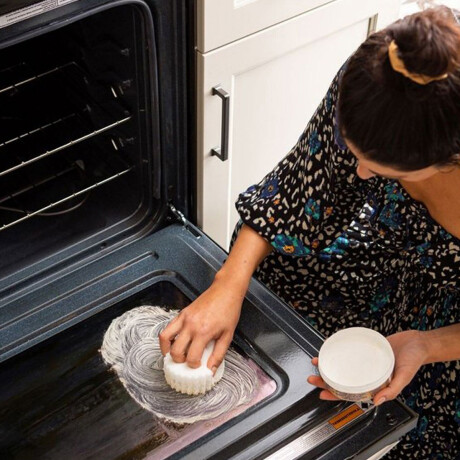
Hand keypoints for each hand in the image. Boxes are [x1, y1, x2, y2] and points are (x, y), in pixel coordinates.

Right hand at [159, 278, 243, 373]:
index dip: (194, 366)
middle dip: (180, 361)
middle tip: (187, 363)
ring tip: (174, 356)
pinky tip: (173, 343)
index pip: (192, 357)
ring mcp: (184, 318)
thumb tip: (211, 370)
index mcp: (203, 332)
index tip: (199, 367)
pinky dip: (167, 337)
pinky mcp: (182, 313)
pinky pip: (168, 327)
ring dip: (167, 350)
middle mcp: (191, 325)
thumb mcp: (228, 335)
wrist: (225, 291)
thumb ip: (219, 355)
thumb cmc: (228, 311)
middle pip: (176, 351)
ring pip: (165, 338)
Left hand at [307, 330, 428, 404]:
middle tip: (312, 378)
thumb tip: (376, 401)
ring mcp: (364, 361)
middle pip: (341, 379)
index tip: (322, 393)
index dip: (335, 394)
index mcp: (375, 385)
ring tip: (316, 362)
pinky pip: (348, 351)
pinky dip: (338, 350)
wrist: (418, 341)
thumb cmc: (414, 360)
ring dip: (328, 364)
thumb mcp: (404, 376)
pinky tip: (329, 348)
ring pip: (342, 365)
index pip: (351, 392)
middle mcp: (367, 374)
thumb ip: (392, 390)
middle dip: (325, 379)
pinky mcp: (364, 348)